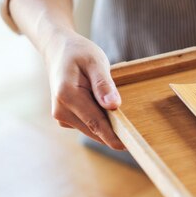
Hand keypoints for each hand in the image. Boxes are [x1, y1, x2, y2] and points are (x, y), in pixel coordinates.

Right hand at [44, 29, 123, 149]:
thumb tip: (113, 106)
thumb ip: (104, 84)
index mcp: (67, 95)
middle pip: (94, 128)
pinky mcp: (65, 117)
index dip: (112, 136)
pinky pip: (88, 124)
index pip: (95, 122)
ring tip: (124, 119)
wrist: (58, 51)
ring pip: (91, 128)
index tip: (129, 146)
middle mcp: (61, 110)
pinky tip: (106, 109)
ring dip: (107, 127)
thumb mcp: (95, 62)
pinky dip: (100, 121)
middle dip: (114, 133)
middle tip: (137, 139)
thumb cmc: (79, 53)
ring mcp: (61, 116)